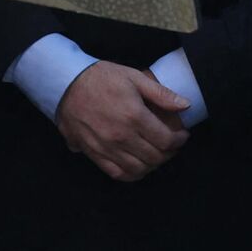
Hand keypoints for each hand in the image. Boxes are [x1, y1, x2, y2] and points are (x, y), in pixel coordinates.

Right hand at [55, 61, 190, 181]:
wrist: (65, 83)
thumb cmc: (100, 77)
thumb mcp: (133, 76)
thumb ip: (160, 93)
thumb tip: (185, 105)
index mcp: (134, 116)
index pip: (166, 140)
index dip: (179, 140)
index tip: (182, 135)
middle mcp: (122, 136)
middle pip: (155, 157)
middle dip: (169, 153)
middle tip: (172, 145)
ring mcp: (107, 147)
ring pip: (139, 169)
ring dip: (153, 165)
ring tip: (156, 154)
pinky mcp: (94, 153)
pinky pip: (117, 173)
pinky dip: (132, 174)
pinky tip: (138, 166)